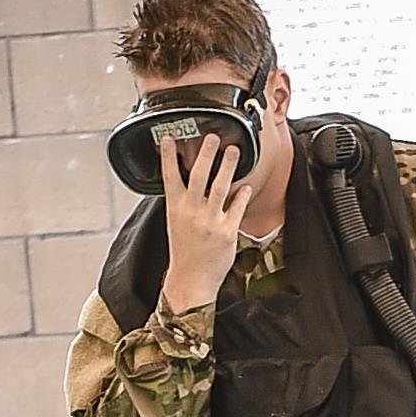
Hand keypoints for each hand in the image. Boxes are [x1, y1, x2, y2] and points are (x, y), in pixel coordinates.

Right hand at [158, 133, 252, 316]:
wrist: (192, 279)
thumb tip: (188, 178)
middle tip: (212, 137)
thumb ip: (183, 200)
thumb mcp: (176, 222)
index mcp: (175, 208)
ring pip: (220, 187)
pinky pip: (236, 207)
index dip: (169, 156)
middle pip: (199, 176)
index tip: (170, 138)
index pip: (170, 177)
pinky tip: (246, 185)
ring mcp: (210, 221)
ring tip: (234, 150)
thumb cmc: (184, 250)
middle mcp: (191, 212)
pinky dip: (241, 194)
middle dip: (206, 154)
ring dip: (228, 166)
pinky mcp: (227, 232)